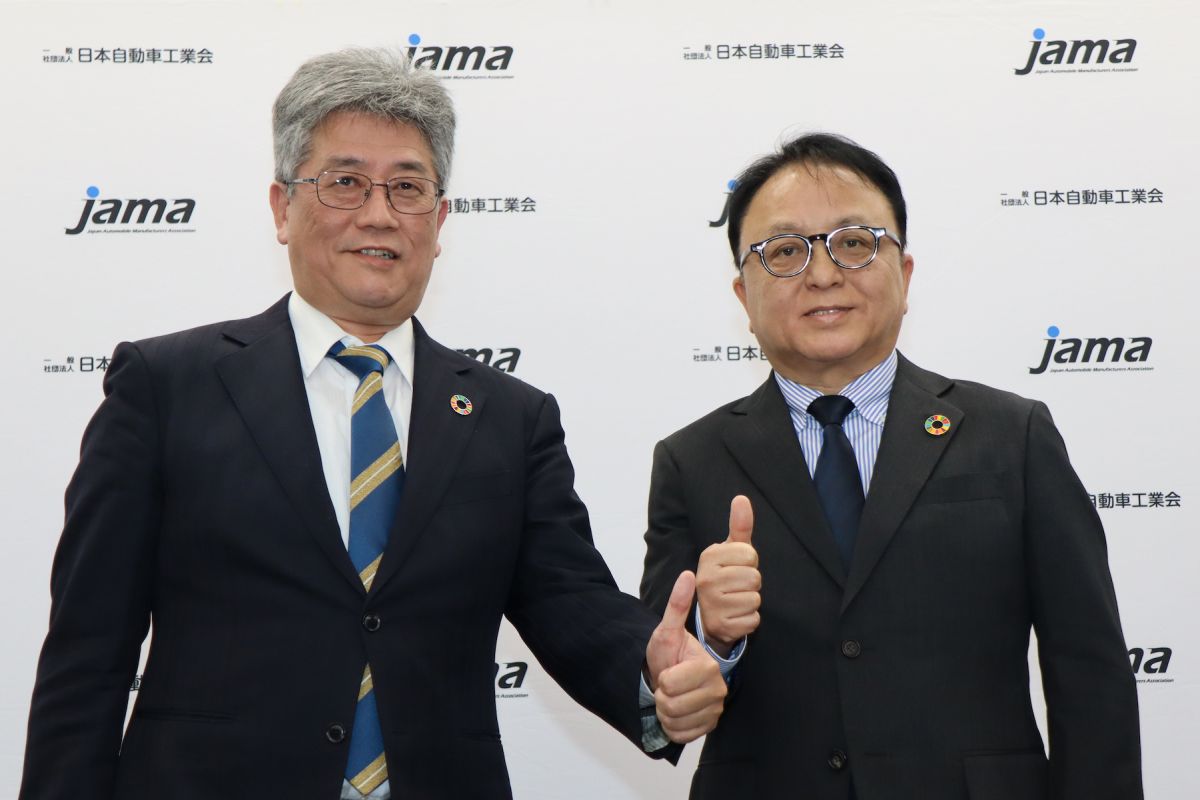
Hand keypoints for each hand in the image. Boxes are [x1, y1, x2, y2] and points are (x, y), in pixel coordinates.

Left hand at [645, 571, 727, 742]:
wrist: (671, 677)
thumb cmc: (668, 655)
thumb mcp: (667, 630)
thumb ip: (677, 605)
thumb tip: (688, 574)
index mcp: (709, 666)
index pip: (671, 683)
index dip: (662, 678)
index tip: (669, 669)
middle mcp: (718, 689)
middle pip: (671, 704)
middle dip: (662, 696)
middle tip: (668, 684)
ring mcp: (714, 710)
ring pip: (674, 720)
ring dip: (665, 711)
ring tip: (671, 696)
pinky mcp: (709, 727)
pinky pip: (680, 734)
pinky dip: (672, 725)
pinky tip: (676, 711)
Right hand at [696, 495, 758, 656]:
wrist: (711, 615)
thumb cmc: (726, 575)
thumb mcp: (731, 550)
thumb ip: (739, 526)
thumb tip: (741, 498)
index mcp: (708, 557)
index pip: (750, 554)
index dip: (750, 562)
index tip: (736, 567)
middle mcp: (705, 579)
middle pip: (754, 577)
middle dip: (751, 582)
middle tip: (737, 586)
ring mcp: (712, 604)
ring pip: (755, 599)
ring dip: (751, 601)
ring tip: (736, 600)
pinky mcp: (721, 626)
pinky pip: (753, 619)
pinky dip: (749, 619)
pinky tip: (735, 616)